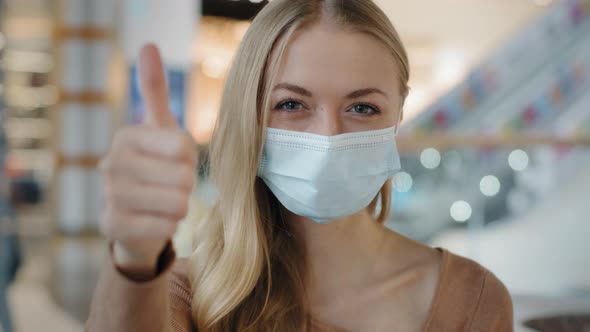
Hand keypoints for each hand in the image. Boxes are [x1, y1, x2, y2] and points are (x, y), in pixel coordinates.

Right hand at [99, 44, 196, 275]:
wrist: (137, 216)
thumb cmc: (156, 168)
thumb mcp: (161, 130)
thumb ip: (155, 91)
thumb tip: (148, 44)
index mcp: (126, 136)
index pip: (184, 147)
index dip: (189, 159)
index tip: (174, 162)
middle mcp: (111, 163)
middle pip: (183, 177)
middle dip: (186, 185)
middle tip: (169, 186)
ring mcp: (108, 196)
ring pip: (177, 204)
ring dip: (179, 207)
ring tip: (162, 202)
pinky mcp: (112, 226)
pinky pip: (166, 227)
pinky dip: (169, 226)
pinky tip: (154, 220)